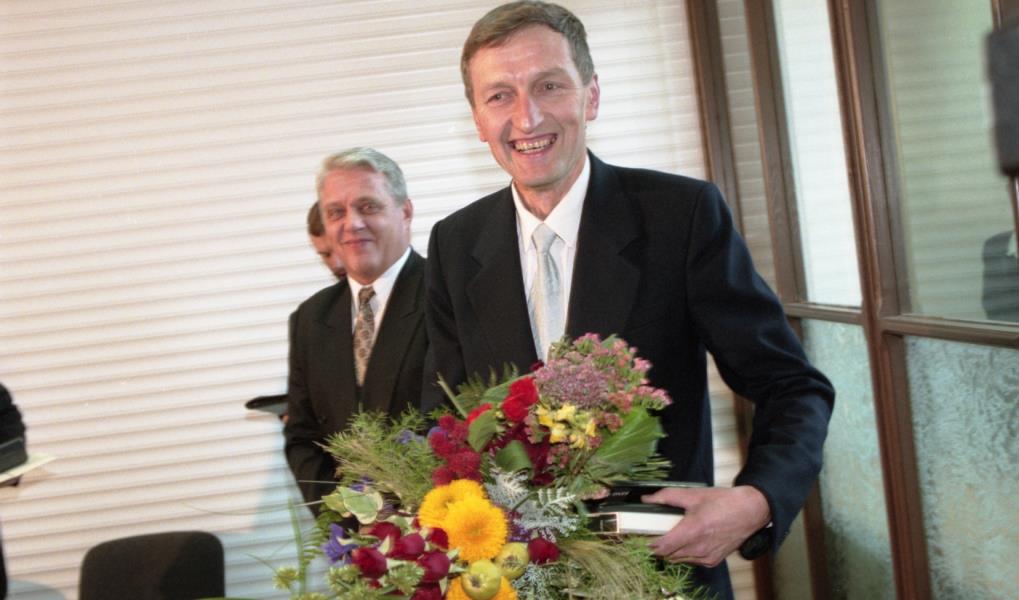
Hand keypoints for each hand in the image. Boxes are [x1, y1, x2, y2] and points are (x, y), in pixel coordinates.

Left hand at [642, 485, 769, 566]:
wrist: (750, 511)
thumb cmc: (723, 502)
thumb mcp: (693, 495)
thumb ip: (667, 497)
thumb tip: (647, 498)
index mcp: (692, 531)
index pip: (662, 547)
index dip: (649, 544)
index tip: (641, 536)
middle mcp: (699, 548)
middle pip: (668, 555)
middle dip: (658, 546)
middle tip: (654, 533)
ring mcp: (706, 557)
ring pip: (678, 559)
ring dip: (671, 551)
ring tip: (671, 535)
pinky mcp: (713, 561)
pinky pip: (691, 561)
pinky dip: (685, 553)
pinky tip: (688, 541)